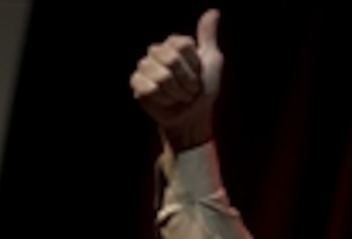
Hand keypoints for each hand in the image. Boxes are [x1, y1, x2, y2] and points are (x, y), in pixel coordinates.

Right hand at [130, 9, 222, 150]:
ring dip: (176, 92)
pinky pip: (150, 89)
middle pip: (170, 60)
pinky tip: (166, 101)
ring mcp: (144, 67)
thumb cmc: (203, 89)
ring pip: (161, 76)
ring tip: (178, 95)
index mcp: (173, 44)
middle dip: (186, 81)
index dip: (194, 65)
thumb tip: (214, 11)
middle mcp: (156, 51)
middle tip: (189, 88)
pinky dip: (164, 100)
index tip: (198, 74)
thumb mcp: (212, 62)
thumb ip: (208, 37)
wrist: (193, 115)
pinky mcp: (137, 84)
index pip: (182, 45)